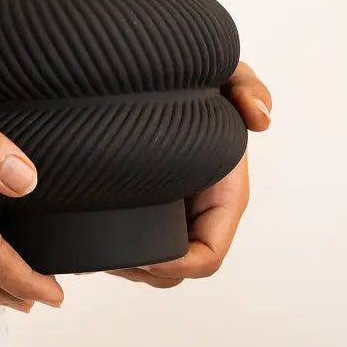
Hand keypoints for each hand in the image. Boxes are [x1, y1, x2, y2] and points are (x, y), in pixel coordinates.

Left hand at [102, 60, 272, 288]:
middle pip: (177, 270)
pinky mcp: (147, 206)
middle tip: (104, 257)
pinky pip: (136, 244)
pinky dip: (114, 252)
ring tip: (92, 252)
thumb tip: (261, 120)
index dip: (174, 264)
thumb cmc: (198, 79)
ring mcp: (173, 212)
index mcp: (224, 196)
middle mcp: (200, 212)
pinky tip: (85, 242)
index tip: (140, 253)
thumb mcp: (225, 75)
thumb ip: (247, 86)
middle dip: (144, 271)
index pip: (207, 256)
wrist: (164, 74)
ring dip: (127, 267)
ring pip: (155, 265)